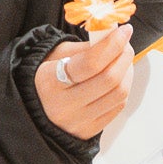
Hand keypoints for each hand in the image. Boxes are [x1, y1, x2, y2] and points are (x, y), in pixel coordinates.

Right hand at [34, 26, 134, 140]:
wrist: (34, 107)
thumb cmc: (48, 75)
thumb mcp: (59, 54)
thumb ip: (87, 47)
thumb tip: (114, 36)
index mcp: (50, 81)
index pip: (90, 63)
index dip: (112, 45)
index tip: (124, 31)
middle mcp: (63, 106)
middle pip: (109, 80)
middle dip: (124, 56)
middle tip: (125, 44)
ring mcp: (77, 122)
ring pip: (118, 95)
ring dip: (127, 72)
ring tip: (123, 60)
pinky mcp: (88, 132)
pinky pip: (117, 108)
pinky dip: (123, 89)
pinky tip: (119, 78)